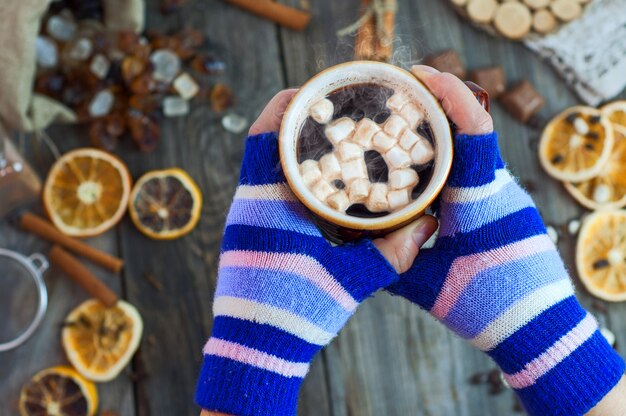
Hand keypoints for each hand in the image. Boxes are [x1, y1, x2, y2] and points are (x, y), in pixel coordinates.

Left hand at [196, 90, 435, 415]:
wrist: (253, 350)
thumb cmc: (294, 315)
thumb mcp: (349, 282)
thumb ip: (391, 254)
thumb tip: (429, 225)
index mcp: (265, 205)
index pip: (264, 135)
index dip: (287, 105)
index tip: (314, 89)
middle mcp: (248, 205)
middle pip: (264, 143)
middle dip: (296, 122)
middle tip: (332, 111)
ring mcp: (245, 220)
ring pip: (263, 166)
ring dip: (291, 148)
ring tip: (329, 138)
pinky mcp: (249, 234)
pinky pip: (265, 188)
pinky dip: (289, 175)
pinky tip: (319, 181)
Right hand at [389, 67, 624, 414]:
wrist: (541, 330)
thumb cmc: (486, 308)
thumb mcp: (426, 285)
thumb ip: (392, 257)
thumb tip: (358, 236)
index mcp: (480, 201)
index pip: (473, 131)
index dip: (451, 94)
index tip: (422, 74)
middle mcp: (500, 190)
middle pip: (471, 133)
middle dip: (438, 109)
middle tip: (398, 100)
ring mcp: (507, 199)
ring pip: (473, 155)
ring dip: (444, 138)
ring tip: (404, 135)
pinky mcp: (508, 211)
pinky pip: (478, 174)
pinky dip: (452, 164)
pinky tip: (425, 176)